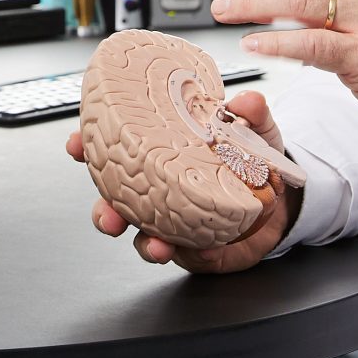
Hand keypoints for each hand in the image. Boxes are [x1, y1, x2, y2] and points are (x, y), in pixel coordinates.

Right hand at [63, 89, 300, 273]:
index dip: (89, 146)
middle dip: (104, 211)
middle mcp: (160, 190)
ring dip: (145, 243)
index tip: (76, 144)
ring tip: (156, 245)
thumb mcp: (255, 130)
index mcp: (161, 155)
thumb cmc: (253, 160)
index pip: (116, 149)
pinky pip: (187, 256)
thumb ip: (252, 114)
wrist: (282, 202)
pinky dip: (191, 255)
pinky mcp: (196, 248)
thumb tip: (246, 101)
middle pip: (117, 203)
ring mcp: (174, 221)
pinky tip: (200, 251)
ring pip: (144, 237)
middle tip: (108, 216)